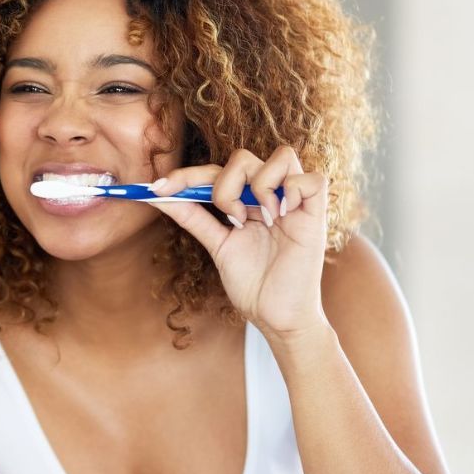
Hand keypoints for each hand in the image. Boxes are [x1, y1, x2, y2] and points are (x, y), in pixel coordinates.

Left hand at [149, 146, 329, 340]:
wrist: (275, 317)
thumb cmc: (252, 283)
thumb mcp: (217, 244)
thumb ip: (193, 217)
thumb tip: (158, 196)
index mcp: (247, 200)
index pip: (216, 170)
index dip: (186, 175)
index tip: (157, 189)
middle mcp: (271, 195)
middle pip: (243, 157)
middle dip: (225, 186)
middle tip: (230, 219)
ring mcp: (295, 202)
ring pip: (281, 156)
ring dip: (259, 185)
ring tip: (259, 220)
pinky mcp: (317, 215)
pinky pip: (312, 179)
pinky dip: (292, 189)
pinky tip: (281, 216)